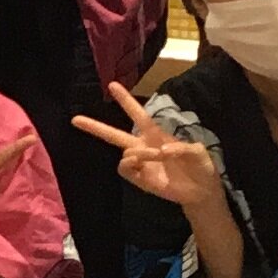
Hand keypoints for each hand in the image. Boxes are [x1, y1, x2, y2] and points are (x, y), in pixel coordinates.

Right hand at [72, 83, 223, 209]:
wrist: (202, 192)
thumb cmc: (201, 167)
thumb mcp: (199, 152)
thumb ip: (184, 147)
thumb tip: (162, 149)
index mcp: (156, 134)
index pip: (137, 114)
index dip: (125, 100)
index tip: (112, 85)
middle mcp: (143, 146)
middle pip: (114, 135)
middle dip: (95, 127)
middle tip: (75, 119)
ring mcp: (140, 164)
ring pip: (124, 151)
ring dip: (138, 151)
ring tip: (157, 155)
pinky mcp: (139, 179)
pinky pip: (125, 168)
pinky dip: (132, 163)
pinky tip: (143, 163)